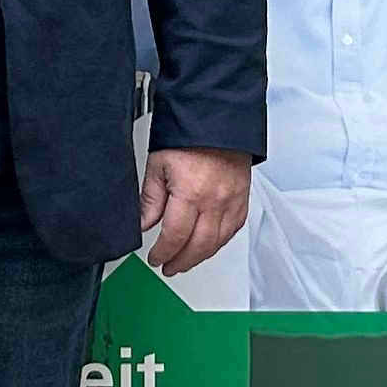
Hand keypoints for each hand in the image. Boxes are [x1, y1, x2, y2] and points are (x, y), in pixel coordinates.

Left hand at [140, 148, 249, 275]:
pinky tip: (208, 245)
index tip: (155, 258)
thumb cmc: (189, 136)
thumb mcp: (158, 165)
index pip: (175, 236)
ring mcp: (232, 201)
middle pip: (198, 246)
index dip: (163, 253)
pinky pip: (233, 230)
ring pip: (218, 242)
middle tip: (169, 267)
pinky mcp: (243, 198)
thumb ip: (151, 199)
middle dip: (181, 262)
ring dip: (200, 257)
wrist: (218, 119)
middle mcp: (215, 200)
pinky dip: (219, 243)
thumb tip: (143, 224)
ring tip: (185, 261)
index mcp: (191, 192)